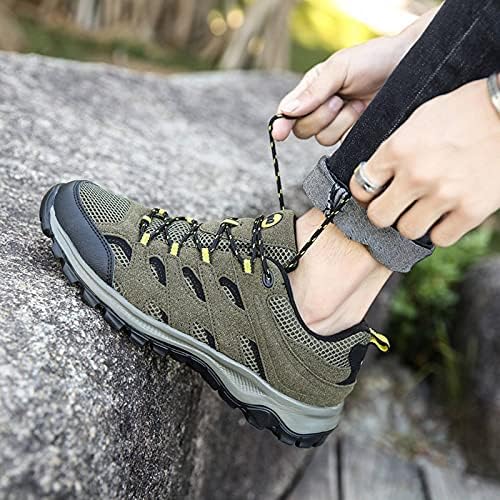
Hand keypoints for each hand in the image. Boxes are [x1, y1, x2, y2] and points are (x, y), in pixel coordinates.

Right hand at [272, 8, 438, 144]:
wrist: (408, 65)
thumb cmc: (372, 59)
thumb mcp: (339, 69)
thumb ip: (312, 91)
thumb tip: (286, 111)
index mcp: (312, 90)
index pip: (289, 112)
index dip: (281, 124)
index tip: (278, 133)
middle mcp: (321, 108)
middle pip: (302, 129)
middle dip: (320, 117)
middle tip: (338, 100)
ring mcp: (338, 123)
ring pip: (322, 139)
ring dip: (340, 122)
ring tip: (357, 104)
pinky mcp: (353, 135)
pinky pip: (342, 143)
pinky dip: (352, 130)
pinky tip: (363, 115)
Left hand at [350, 78, 499, 246]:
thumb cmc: (464, 111)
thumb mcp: (418, 120)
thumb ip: (394, 150)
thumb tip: (375, 176)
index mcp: (398, 149)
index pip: (361, 186)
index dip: (367, 191)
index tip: (376, 191)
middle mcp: (416, 175)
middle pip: (379, 217)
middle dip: (385, 212)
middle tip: (396, 205)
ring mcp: (444, 195)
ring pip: (408, 230)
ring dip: (414, 222)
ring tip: (425, 208)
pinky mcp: (471, 210)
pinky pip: (440, 239)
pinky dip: (442, 230)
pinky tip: (447, 214)